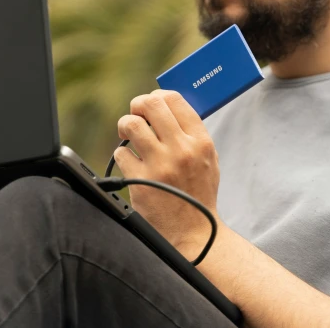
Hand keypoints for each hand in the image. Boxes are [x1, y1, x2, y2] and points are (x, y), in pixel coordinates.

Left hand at [114, 89, 220, 259]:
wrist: (193, 232)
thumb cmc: (198, 193)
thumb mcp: (208, 159)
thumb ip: (192, 132)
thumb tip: (166, 104)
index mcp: (200, 141)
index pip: (174, 99)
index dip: (156, 96)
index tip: (150, 105)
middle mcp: (181, 149)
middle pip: (150, 104)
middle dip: (137, 105)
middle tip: (136, 116)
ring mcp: (160, 165)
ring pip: (130, 124)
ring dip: (126, 127)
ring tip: (129, 136)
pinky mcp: (140, 180)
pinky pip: (121, 153)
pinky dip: (123, 156)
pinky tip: (132, 165)